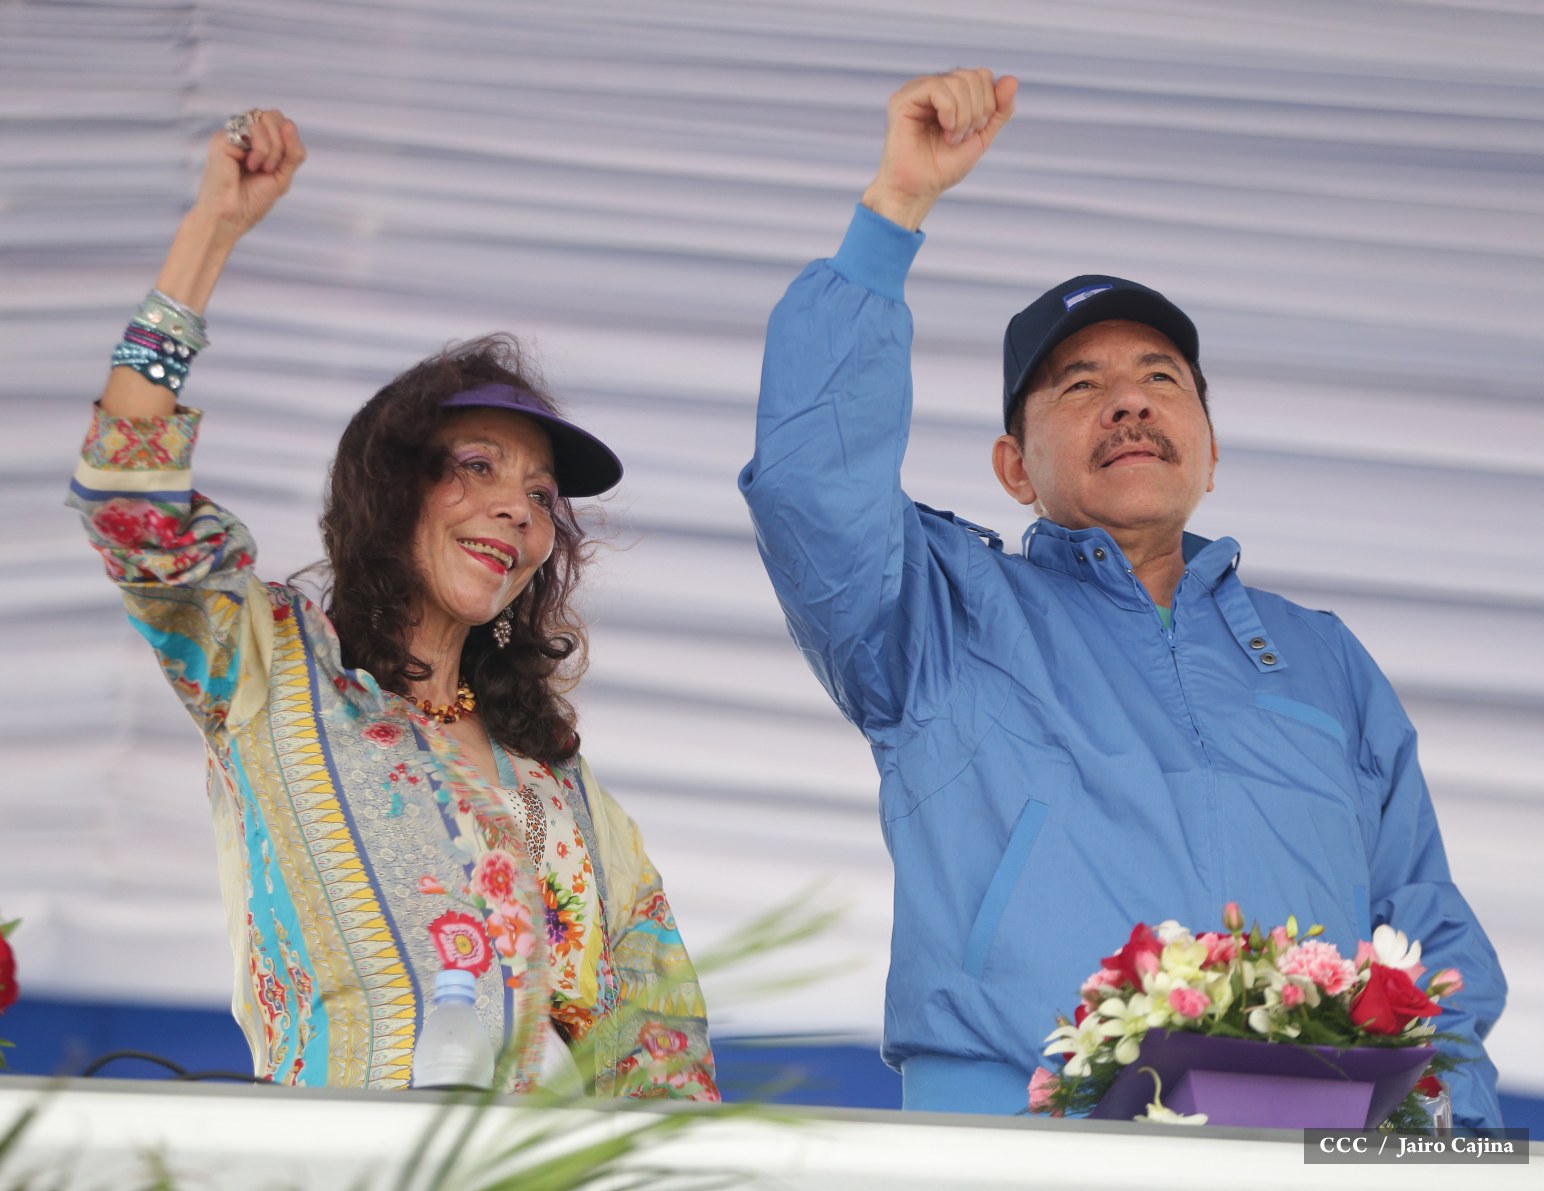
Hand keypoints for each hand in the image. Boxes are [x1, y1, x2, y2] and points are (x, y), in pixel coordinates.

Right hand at [190, 108, 306, 239]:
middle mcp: (242, 135)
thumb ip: (292, 152)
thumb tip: (290, 123)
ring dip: (273, 148)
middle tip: (272, 167)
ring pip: (266, 118)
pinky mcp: (222, 138)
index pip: (281, 122)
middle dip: (283, 142)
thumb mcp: (282, 175)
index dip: (289, 139)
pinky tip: (250, 166)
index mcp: (256, 142)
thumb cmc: (252, 201)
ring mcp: (231, 134)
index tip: (281, 165)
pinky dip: (261, 150)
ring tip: (261, 168)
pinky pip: (253, 129)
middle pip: (275, 115)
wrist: (231, 217)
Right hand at [862, 70, 1016, 230]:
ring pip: (958, 80)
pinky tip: (945, 129)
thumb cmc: (945, 166)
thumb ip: (999, 110)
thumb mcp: (982, 137)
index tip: (975, 131)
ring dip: (964, 116)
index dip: (989, 102)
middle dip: (978, 110)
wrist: (920, 189)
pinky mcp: (903, 99)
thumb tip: (1012, 79)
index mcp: (951, 92)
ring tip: (952, 138)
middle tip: (963, 136)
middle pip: (973, 76)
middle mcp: (934, 86)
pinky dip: (950, 111)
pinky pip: (937, 87)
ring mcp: (917, 90)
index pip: (982, 75)